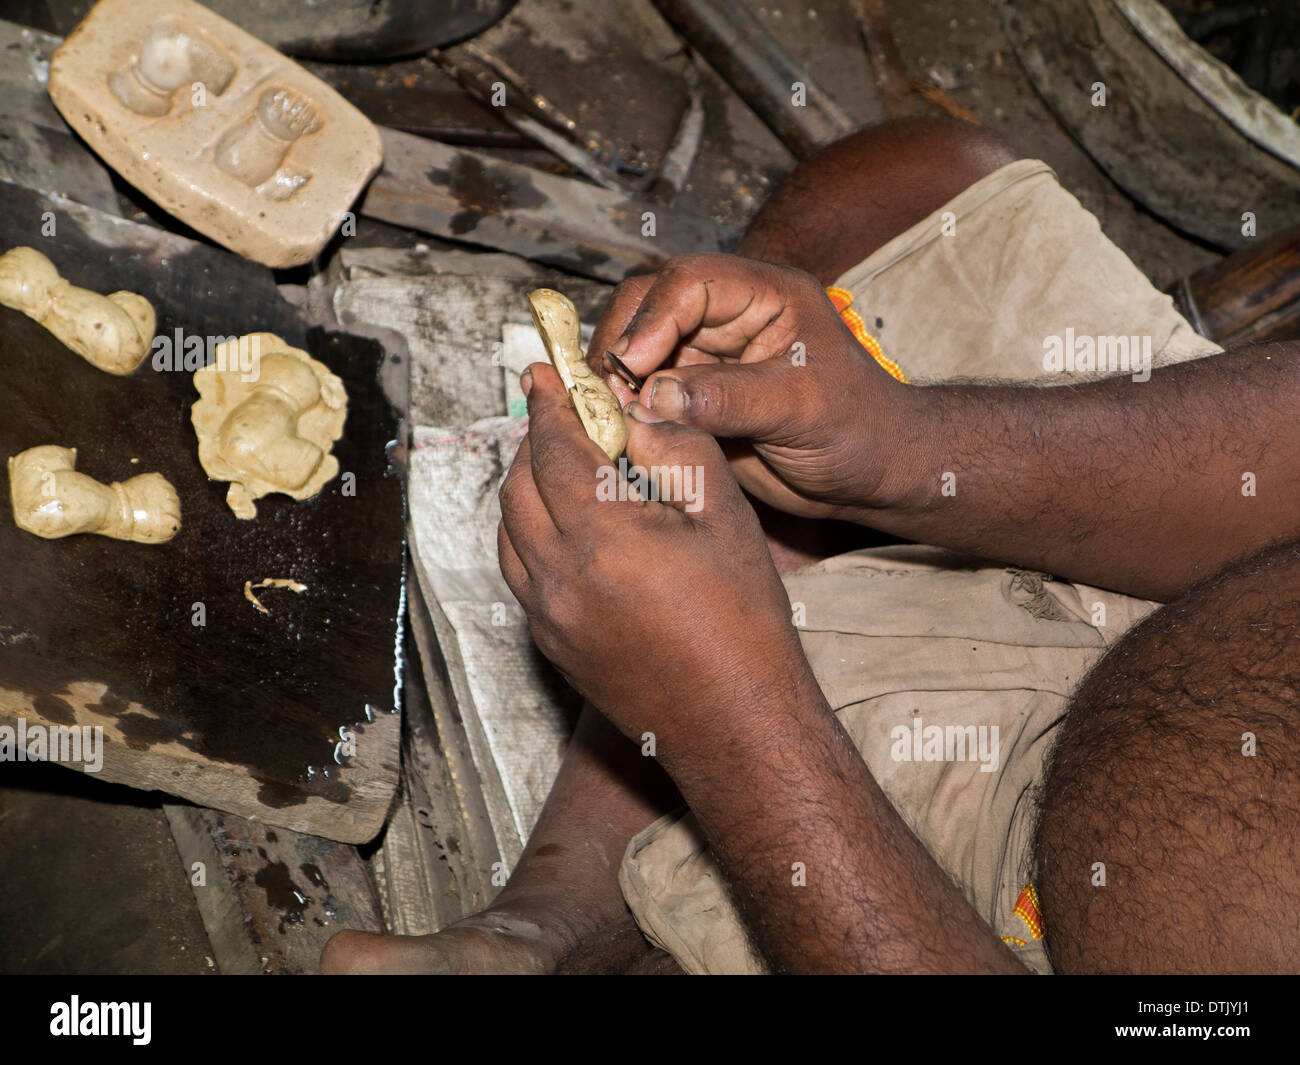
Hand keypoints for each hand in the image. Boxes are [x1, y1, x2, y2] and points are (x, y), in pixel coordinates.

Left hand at [497, 363, 812, 756]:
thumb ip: (675, 448)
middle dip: (535, 443)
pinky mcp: (550, 644)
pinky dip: (531, 535)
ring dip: (528, 490)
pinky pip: (520, 572)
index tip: (547, 375)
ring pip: (510, 531)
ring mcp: (547, 617)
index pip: (552, 449)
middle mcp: (559, 578)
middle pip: (518, 487)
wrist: (734, 720)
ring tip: (566, 470)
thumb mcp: (723, 515)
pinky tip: (569, 528)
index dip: (549, 404)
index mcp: (603, 539)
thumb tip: (634, 411)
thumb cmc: (743, 619)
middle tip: (565, 419)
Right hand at [587, 254, 918, 521]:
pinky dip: (626, 406)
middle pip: (650, 303)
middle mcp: (730, 316)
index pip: (689, 282)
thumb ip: (729, 398)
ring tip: (610, 415)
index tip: (629, 367)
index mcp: (765, 296)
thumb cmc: (858, 430)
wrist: (871, 474)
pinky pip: (645, 389)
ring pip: (639, 346)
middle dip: (622, 343)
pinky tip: (619, 429)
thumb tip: (654, 395)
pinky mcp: (694, 393)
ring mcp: (708, 354)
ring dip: (618, 377)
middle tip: (607, 393)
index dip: (651, 319)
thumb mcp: (800, 409)